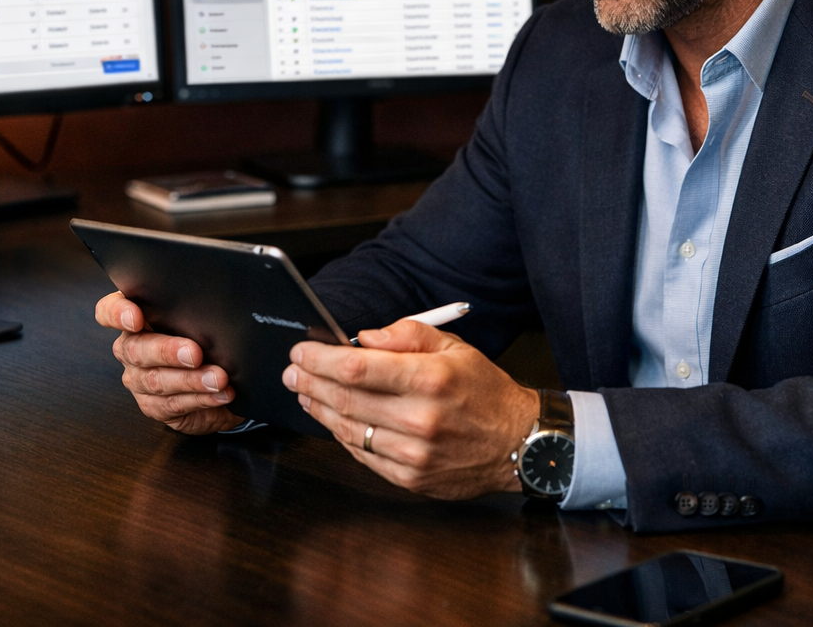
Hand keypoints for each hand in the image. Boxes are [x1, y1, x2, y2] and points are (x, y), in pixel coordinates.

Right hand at [95, 291, 242, 434]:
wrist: (220, 375)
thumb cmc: (204, 336)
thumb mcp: (197, 317)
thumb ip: (192, 309)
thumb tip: (213, 308)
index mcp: (134, 317)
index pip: (108, 311)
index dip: (117, 314)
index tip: (136, 318)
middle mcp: (130, 348)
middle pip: (135, 349)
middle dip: (167, 351)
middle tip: (195, 353)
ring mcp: (138, 379)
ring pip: (156, 381)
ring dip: (191, 380)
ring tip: (218, 378)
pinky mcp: (153, 405)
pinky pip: (172, 404)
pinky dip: (200, 399)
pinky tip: (219, 394)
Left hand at [282, 318, 539, 498]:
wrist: (519, 443)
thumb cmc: (485, 391)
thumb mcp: (455, 347)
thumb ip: (407, 335)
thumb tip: (363, 338)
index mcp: (430, 379)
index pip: (357, 367)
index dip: (320, 359)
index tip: (302, 351)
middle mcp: (420, 418)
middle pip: (345, 399)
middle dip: (310, 382)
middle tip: (293, 372)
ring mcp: (414, 453)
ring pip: (349, 430)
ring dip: (320, 409)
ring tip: (306, 393)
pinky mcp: (411, 478)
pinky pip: (364, 455)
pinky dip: (343, 435)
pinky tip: (334, 419)